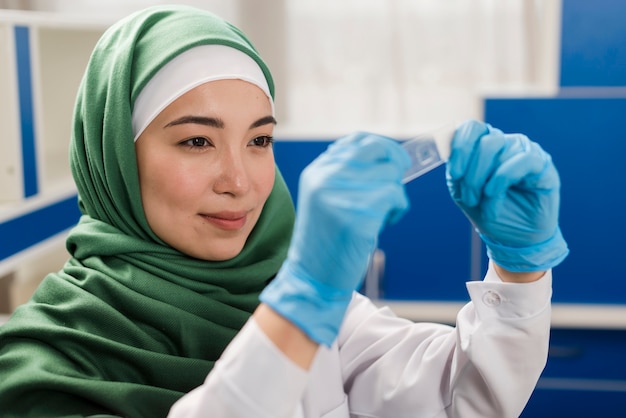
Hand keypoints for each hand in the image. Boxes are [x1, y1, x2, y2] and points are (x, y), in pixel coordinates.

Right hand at [260, 132, 409, 345]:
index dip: (381, 146)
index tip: (392, 159)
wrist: (312, 277)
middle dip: (395, 162)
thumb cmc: (325, 240)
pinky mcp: (359, 215)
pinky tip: (386, 223)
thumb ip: (344, 175)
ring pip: (390, 175)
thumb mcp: (324, 199)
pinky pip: (395, 197)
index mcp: (317, 172)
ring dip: (396, 194)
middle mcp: (326, 178)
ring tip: (383, 212)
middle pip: (377, 150)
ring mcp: (342, 195)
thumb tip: (383, 156)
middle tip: (397, 181)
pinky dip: (398, 209)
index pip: (357, 140)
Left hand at [446, 120, 568, 271]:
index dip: (460, 147)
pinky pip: (522, 160)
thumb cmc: (488, 211)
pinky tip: (495, 195)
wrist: (515, 238)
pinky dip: (502, 178)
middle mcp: (505, 143)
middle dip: (471, 174)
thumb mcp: (463, 192)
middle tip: (469, 199)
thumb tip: (449, 153)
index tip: (455, 174)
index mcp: (484, 146)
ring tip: (484, 204)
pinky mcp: (543, 164)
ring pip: (499, 149)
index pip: (472, 128)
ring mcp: (524, 151)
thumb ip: (456, 171)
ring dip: (484, 181)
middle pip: (484, 141)